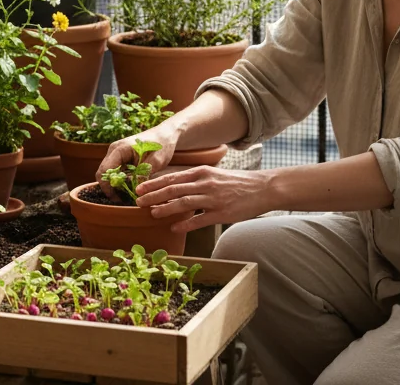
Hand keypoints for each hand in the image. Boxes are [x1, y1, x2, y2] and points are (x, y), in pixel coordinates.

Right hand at [97, 123, 178, 197]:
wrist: (165, 135)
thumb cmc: (161, 144)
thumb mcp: (156, 161)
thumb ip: (144, 174)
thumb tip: (134, 188)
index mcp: (119, 149)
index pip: (105, 170)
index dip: (108, 186)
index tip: (118, 198)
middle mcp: (114, 151)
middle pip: (103, 173)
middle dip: (110, 188)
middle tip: (123, 200)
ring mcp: (116, 155)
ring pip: (108, 174)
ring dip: (116, 186)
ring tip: (128, 195)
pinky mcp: (121, 159)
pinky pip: (115, 173)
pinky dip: (120, 182)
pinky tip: (130, 188)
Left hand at [134, 166, 272, 233]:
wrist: (262, 188)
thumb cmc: (236, 183)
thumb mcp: (214, 175)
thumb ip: (195, 181)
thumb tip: (173, 188)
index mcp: (202, 172)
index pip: (172, 177)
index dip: (154, 183)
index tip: (139, 189)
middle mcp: (205, 183)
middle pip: (174, 189)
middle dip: (154, 195)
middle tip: (137, 202)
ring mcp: (213, 198)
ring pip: (184, 203)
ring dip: (166, 208)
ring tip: (152, 214)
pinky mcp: (222, 213)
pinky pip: (200, 220)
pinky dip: (186, 224)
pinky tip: (174, 228)